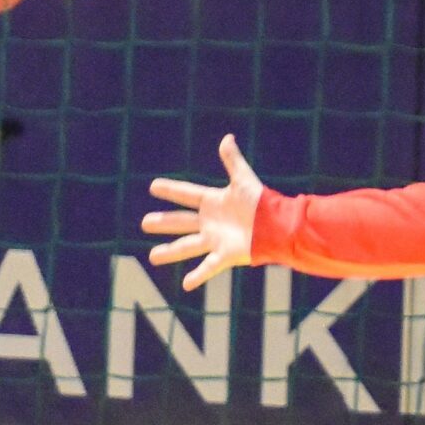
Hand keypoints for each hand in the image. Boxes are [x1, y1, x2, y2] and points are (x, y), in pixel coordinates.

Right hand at [142, 134, 263, 290]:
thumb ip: (233, 160)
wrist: (280, 226)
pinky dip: (197, 276)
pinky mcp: (225, 255)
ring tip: (153, 257)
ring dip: (170, 252)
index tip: (154, 186)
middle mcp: (211, 222)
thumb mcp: (244, 180)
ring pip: (187, 246)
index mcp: (214, 202)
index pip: (187, 194)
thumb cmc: (263, 203)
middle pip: (181, 222)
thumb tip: (227, 138)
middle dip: (163, 223)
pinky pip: (208, 267)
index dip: (171, 190)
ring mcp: (216, 240)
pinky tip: (185, 285)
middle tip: (145, 223)